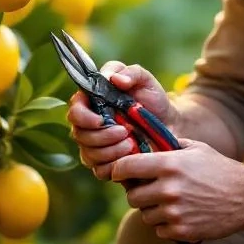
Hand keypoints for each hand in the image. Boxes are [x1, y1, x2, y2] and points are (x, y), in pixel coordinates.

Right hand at [66, 61, 175, 180]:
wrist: (169, 123)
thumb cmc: (152, 97)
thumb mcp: (144, 79)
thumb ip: (130, 72)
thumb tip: (115, 79)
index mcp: (92, 102)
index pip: (74, 111)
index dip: (83, 117)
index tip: (101, 120)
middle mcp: (89, 125)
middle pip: (79, 135)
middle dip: (102, 136)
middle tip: (125, 131)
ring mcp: (96, 146)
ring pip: (89, 155)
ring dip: (110, 151)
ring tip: (132, 143)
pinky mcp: (107, 164)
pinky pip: (100, 170)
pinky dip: (114, 165)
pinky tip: (130, 156)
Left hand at [111, 138, 243, 241]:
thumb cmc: (219, 168)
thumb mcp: (194, 148)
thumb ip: (167, 147)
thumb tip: (142, 143)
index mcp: (168, 164)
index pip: (125, 167)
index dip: (119, 170)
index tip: (120, 173)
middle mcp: (168, 189)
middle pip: (132, 196)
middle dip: (138, 192)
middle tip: (149, 190)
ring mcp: (174, 212)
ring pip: (145, 215)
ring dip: (152, 210)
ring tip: (170, 202)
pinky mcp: (181, 231)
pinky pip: (159, 230)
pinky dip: (166, 225)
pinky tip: (181, 214)